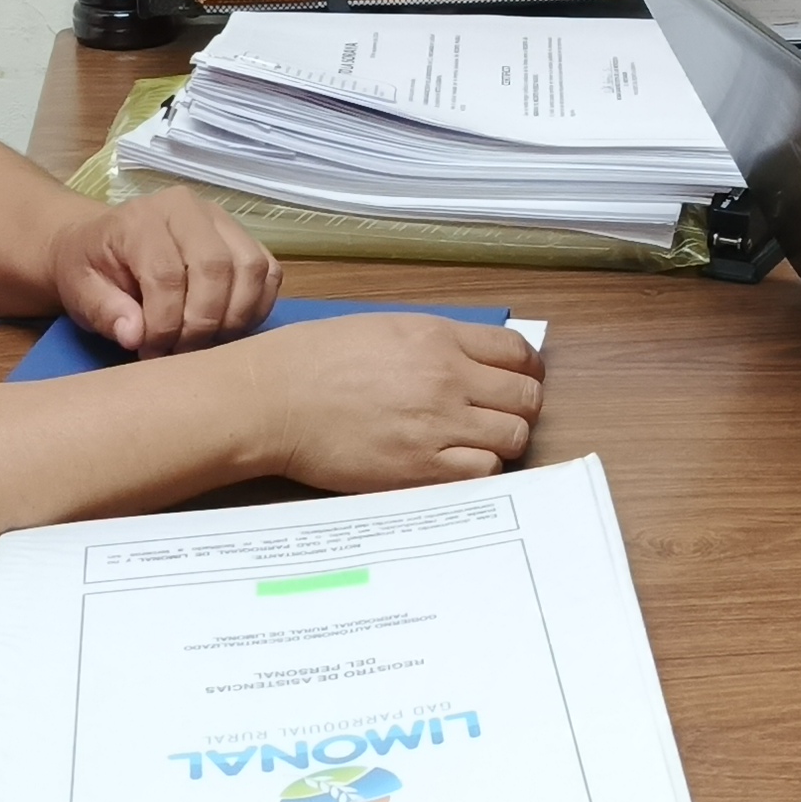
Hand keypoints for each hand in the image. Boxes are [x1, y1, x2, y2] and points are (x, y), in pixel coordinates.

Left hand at [49, 192, 280, 353]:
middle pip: (217, 268)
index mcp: (142, 218)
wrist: (103, 244)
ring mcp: (223, 221)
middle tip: (181, 352)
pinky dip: (256, 307)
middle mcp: (189, 209)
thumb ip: (103, 311)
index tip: (150, 351)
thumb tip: (135, 335)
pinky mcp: (244, 238)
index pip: (167, 273)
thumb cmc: (91, 268)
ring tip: (204, 344)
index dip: (164, 323)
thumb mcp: (78, 290)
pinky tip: (227, 328)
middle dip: (202, 324)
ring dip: (234, 318)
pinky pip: (269, 272)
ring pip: (252, 269)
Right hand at [247, 315, 542, 489]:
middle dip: (520, 408)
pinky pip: (483, 472)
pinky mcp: (421, 467)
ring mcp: (438, 424)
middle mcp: (447, 377)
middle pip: (526, 397)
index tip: (521, 380)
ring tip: (476, 444)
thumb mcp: (383, 329)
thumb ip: (434, 342)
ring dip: (501, 441)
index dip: (527, 370)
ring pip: (513, 437)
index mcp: (438, 336)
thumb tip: (471, 359)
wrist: (273, 398)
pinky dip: (479, 470)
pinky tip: (456, 465)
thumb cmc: (313, 360)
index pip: (517, 352)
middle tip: (500, 416)